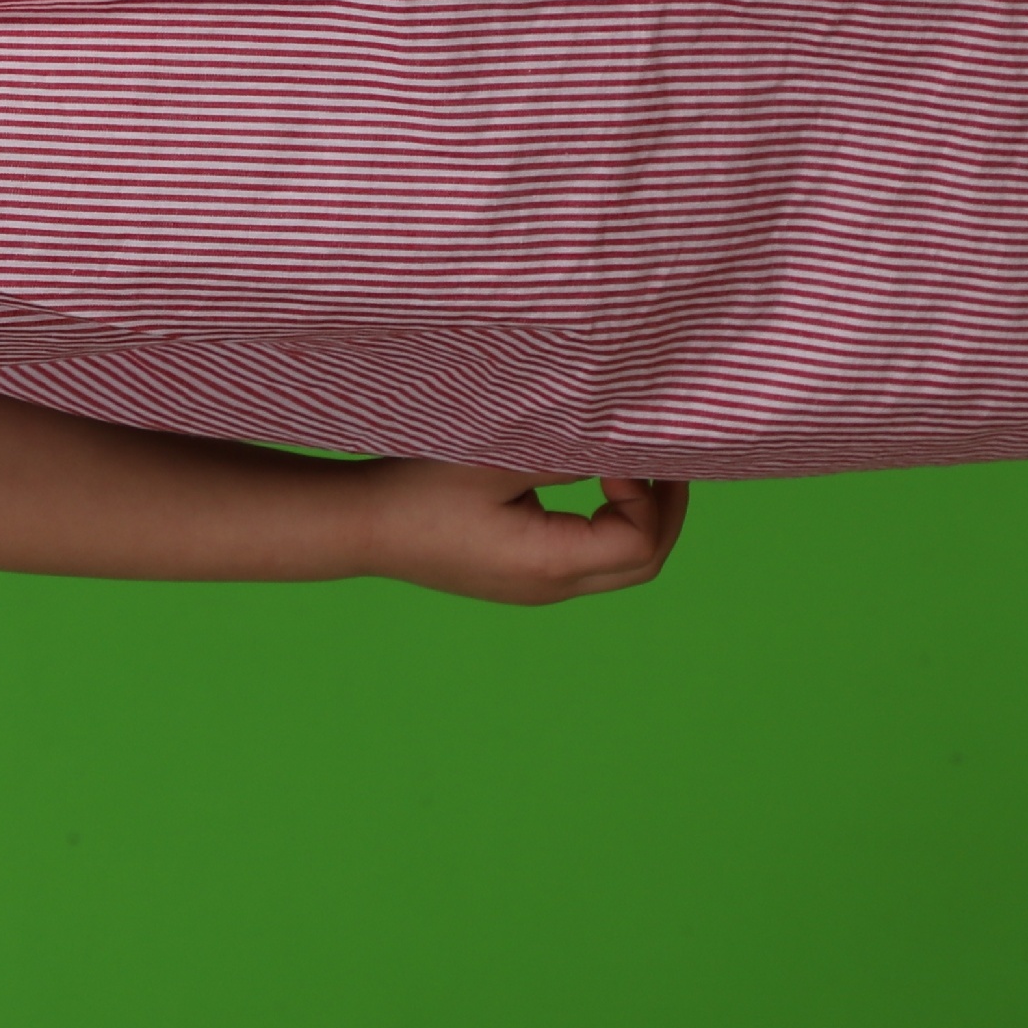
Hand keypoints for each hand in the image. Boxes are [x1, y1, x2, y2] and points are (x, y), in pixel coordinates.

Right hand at [353, 458, 691, 604]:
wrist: (360, 527)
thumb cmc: (419, 492)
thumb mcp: (495, 461)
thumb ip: (563, 452)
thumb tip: (619, 438)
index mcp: (549, 564)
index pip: (639, 540)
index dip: (647, 492)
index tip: (618, 449)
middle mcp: (550, 588)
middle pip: (643, 563)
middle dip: (665, 511)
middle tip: (667, 463)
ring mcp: (536, 589)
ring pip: (620, 566)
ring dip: (638, 519)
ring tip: (634, 469)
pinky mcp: (520, 578)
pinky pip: (588, 561)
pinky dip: (608, 526)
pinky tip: (596, 487)